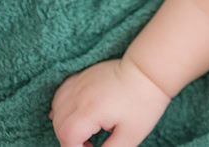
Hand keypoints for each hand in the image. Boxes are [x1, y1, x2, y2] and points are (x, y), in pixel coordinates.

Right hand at [49, 57, 170, 146]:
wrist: (151, 69)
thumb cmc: (144, 101)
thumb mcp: (131, 134)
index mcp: (89, 111)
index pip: (67, 138)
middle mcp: (78, 96)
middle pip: (59, 125)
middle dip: (70, 139)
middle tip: (91, 143)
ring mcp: (78, 84)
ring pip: (57, 109)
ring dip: (65, 123)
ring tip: (85, 128)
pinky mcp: (82, 76)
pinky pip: (61, 93)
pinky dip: (62, 105)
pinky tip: (75, 112)